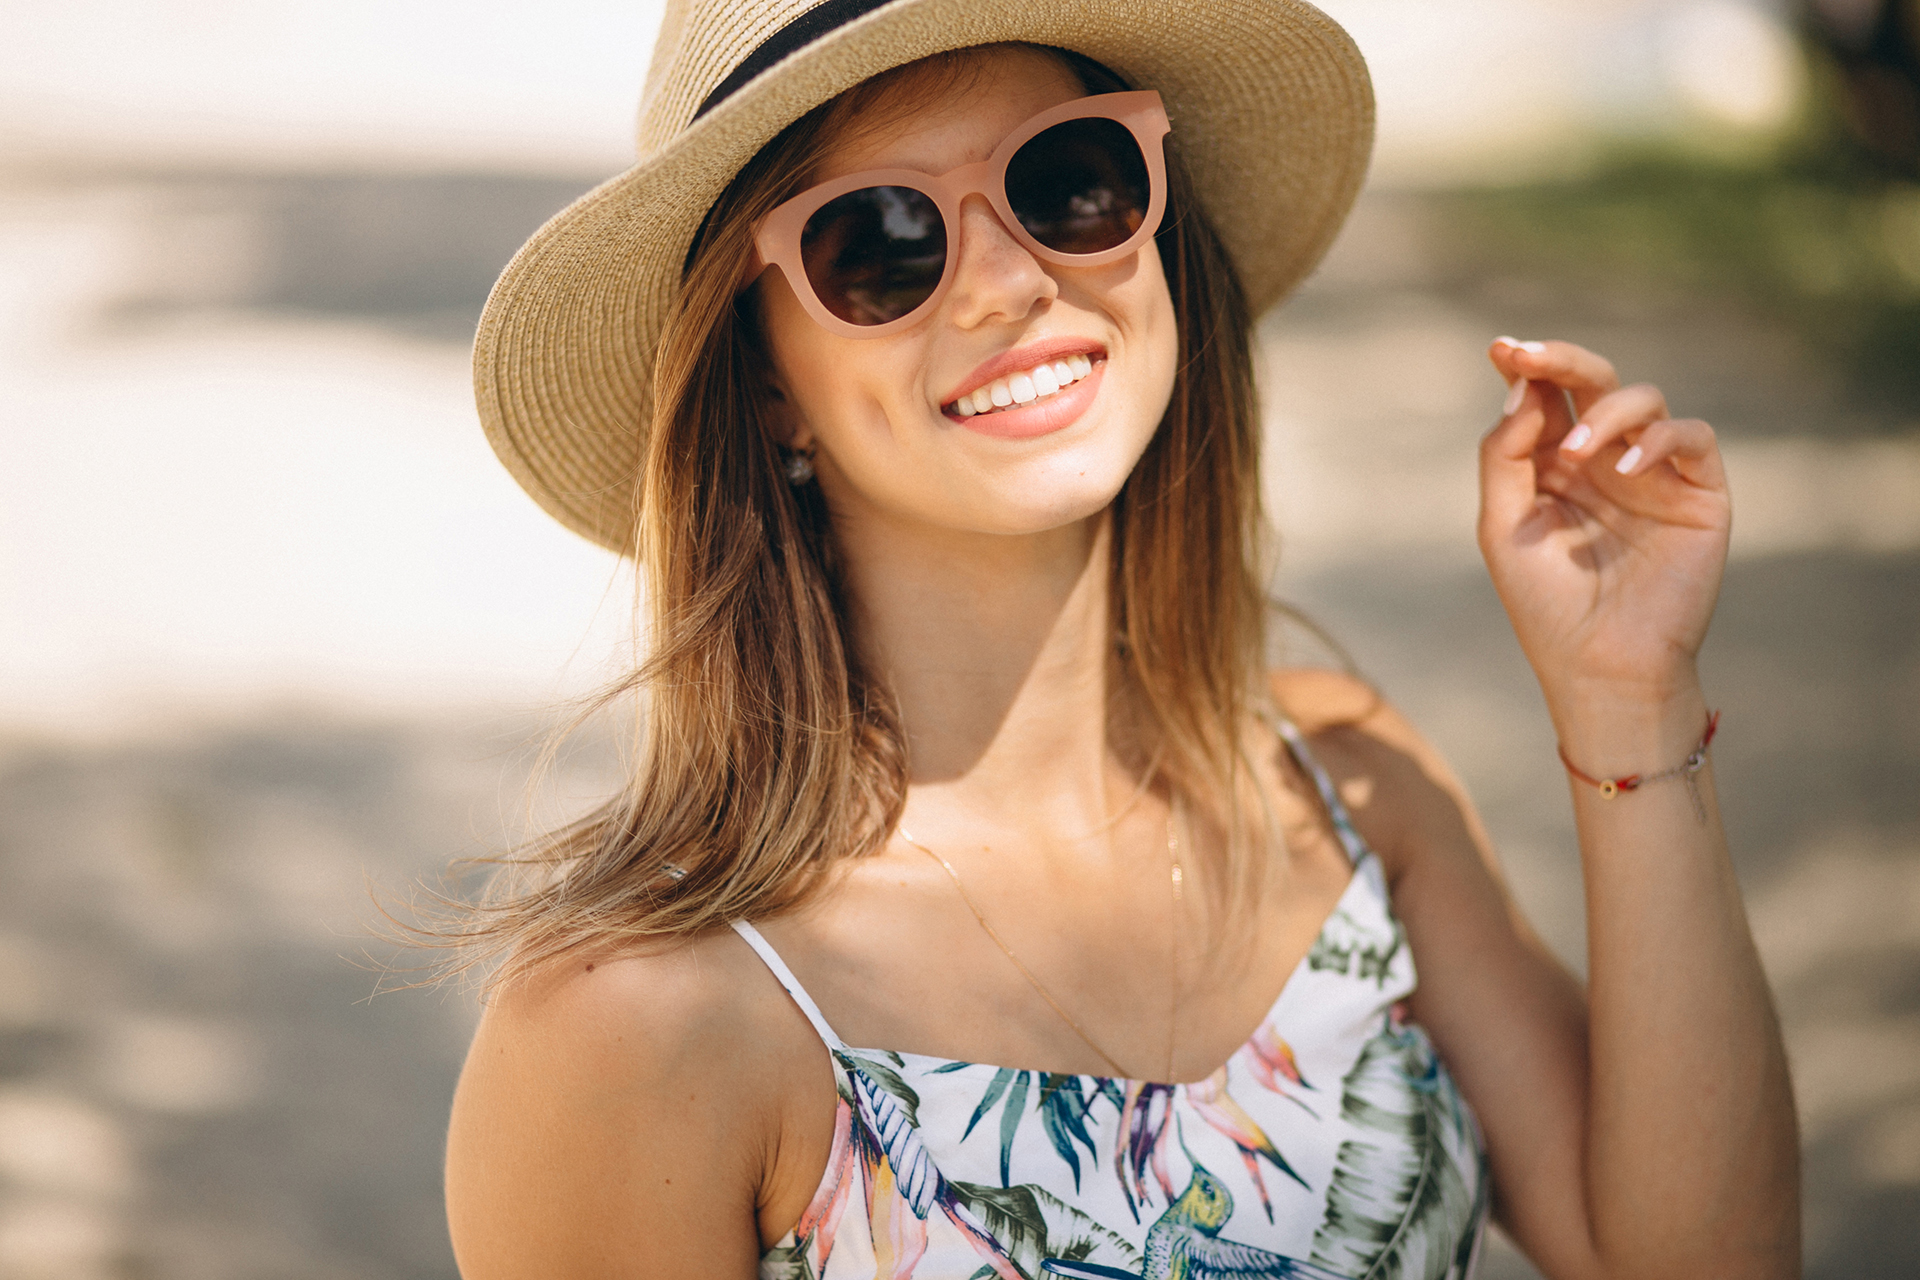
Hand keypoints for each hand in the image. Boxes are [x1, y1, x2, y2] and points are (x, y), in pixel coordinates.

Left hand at [1478, 338, 1729, 726]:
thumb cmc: (1547, 604)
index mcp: (1556, 467)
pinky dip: (1658, 440)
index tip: (1500, 349)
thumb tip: (1521, 388)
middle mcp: (1606, 462)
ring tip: (1577, 453)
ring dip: (1605, 413)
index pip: (1547, 400)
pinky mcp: (1699, 494)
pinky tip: (1623, 469)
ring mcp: (1653, 475)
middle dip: (1562, 361)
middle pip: (1593, 384)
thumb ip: (1505, 455)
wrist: (1602, 666)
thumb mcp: (1504, 524)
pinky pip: (1692, 438)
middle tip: (1528, 354)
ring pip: (1643, 401)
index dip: (1527, 367)